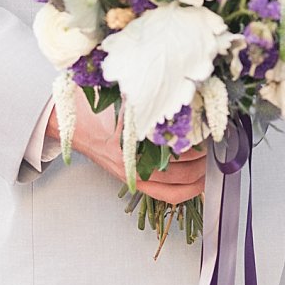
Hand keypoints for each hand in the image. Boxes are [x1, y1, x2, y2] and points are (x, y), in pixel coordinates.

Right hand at [47, 86, 206, 204]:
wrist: (66, 123)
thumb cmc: (90, 107)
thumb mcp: (119, 97)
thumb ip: (146, 100)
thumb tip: (178, 91)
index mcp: (129, 142)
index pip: (173, 149)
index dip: (196, 143)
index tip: (210, 133)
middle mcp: (132, 163)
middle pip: (179, 170)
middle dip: (203, 161)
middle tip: (217, 148)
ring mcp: (132, 175)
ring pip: (176, 185)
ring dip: (198, 175)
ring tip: (212, 161)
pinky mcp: (132, 180)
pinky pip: (165, 193)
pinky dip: (186, 189)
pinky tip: (198, 178)